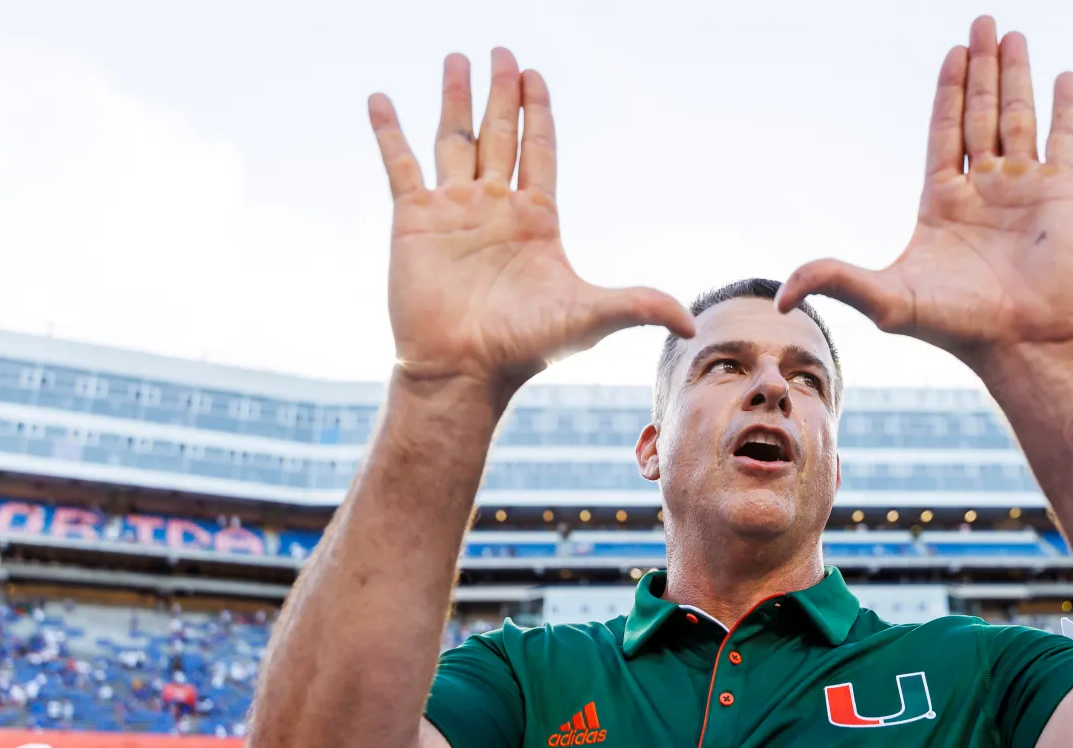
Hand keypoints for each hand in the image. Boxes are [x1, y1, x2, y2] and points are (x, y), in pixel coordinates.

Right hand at [369, 50, 693, 396]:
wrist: (464, 370)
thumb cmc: (525, 347)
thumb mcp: (589, 318)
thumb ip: (639, 305)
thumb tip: (692, 323)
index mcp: (536, 219)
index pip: (540, 150)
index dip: (538, 113)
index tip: (534, 75)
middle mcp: (493, 208)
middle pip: (499, 135)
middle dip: (501, 94)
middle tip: (503, 51)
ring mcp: (452, 211)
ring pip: (453, 140)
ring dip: (454, 99)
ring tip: (456, 58)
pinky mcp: (413, 221)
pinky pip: (400, 164)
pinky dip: (389, 131)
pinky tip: (380, 98)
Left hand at [778, 17, 1072, 362]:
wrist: (1024, 343)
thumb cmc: (959, 326)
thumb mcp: (887, 300)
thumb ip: (835, 282)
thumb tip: (779, 296)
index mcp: (943, 201)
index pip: (944, 131)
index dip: (948, 92)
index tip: (953, 53)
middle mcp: (984, 190)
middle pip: (980, 114)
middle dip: (982, 68)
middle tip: (982, 22)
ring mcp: (1025, 189)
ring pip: (1020, 118)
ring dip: (1017, 75)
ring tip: (1014, 35)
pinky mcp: (1063, 194)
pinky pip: (1064, 139)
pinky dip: (1065, 108)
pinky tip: (1063, 77)